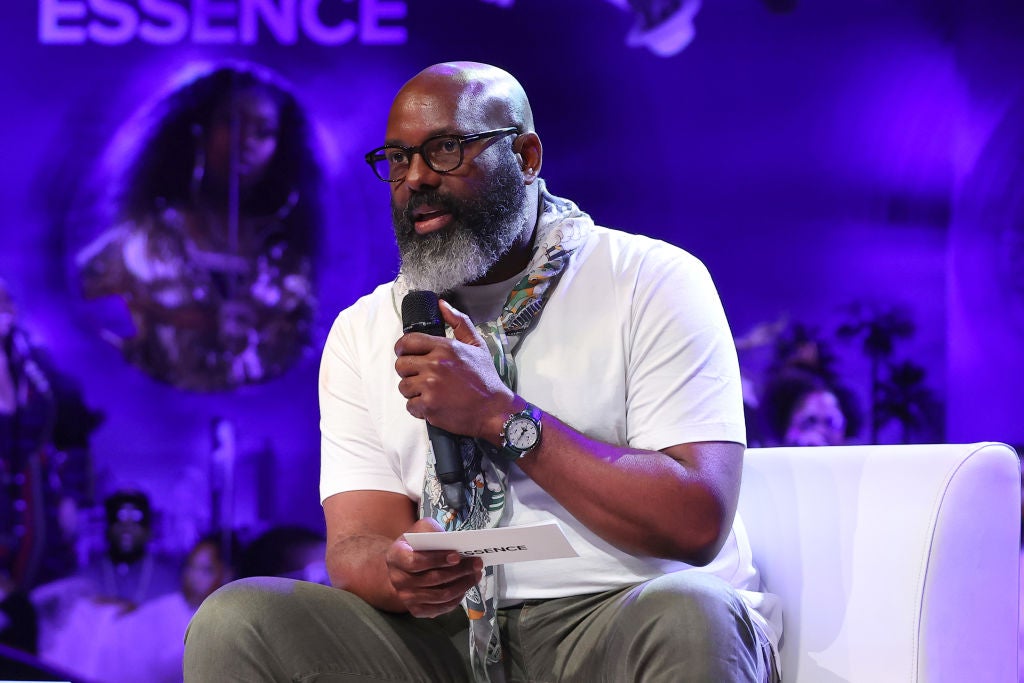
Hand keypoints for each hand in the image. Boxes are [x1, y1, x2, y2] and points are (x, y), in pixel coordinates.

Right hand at [385, 518, 482, 616]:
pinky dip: (456, 599)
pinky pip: (440, 609)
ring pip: (439, 596)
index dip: (437, 559)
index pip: (415, 561)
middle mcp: (397, 579)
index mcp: (395, 556)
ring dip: (462, 585)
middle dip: (458, 571)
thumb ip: (434, 532)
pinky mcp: (416, 610)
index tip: (457, 556)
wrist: (405, 562)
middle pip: (432, 579)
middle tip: (476, 563)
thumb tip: (453, 543)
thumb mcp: (422, 529)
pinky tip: (465, 587)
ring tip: (475, 574)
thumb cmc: (417, 544)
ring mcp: (405, 597)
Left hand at [394, 300, 514, 440]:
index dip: (402, 348)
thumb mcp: (477, 345)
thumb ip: (459, 322)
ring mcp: (430, 387)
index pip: (407, 342)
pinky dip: (418, 407)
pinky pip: (409, 405)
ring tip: (429, 391)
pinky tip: (432, 404)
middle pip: (400, 365)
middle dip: (408, 370)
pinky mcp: (429, 407)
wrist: (493, 409)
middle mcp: (435, 366)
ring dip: (413, 390)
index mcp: (444, 348)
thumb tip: (441, 304)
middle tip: (421, 375)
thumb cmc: (485, 378)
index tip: (407, 354)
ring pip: (403, 386)